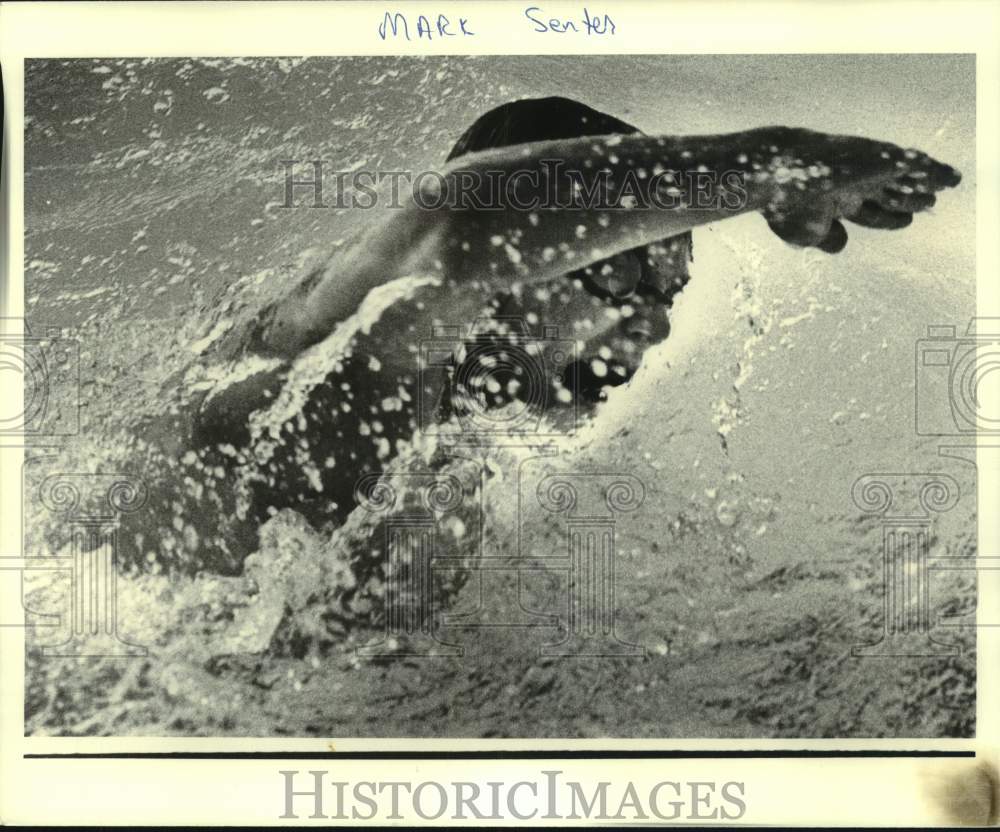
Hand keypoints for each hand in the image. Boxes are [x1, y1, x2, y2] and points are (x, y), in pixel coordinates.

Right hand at [761, 131, 960, 252]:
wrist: (781, 173)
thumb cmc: (787, 204)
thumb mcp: (805, 234)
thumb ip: (826, 239)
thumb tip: (841, 246)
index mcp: (836, 202)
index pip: (869, 212)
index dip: (888, 218)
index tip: (906, 221)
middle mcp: (853, 184)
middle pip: (888, 194)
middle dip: (908, 200)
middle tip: (928, 203)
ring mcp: (867, 169)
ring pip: (904, 178)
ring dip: (926, 183)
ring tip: (947, 183)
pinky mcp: (880, 157)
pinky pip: (915, 164)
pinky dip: (933, 171)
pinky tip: (950, 178)